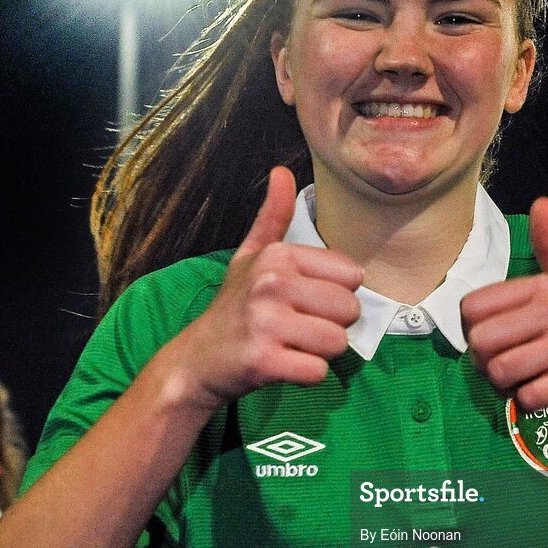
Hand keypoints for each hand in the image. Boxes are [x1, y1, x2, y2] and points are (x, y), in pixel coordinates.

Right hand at [171, 166, 362, 410]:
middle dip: (331, 325)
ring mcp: (266, 323)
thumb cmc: (234, 306)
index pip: (351, 276)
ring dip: (320, 352)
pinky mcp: (264, 361)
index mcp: (277, 256)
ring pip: (338, 342)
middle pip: (350, 310)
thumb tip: (281, 171)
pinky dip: (306, 376)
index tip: (303, 301)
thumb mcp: (251, 257)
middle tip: (297, 327)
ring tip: (290, 345)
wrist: (195, 360)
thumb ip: (274, 217)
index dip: (334, 294)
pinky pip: (318, 372)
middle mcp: (271, 284)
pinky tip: (283, 365)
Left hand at [461, 197, 547, 418]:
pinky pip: (525, 397)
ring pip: (498, 371)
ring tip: (530, 378)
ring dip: (507, 386)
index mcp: (543, 285)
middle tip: (514, 366)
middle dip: (487, 364)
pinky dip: (529, 403)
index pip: (469, 309)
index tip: (501, 340)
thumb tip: (542, 201)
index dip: (475, 333)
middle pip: (479, 342)